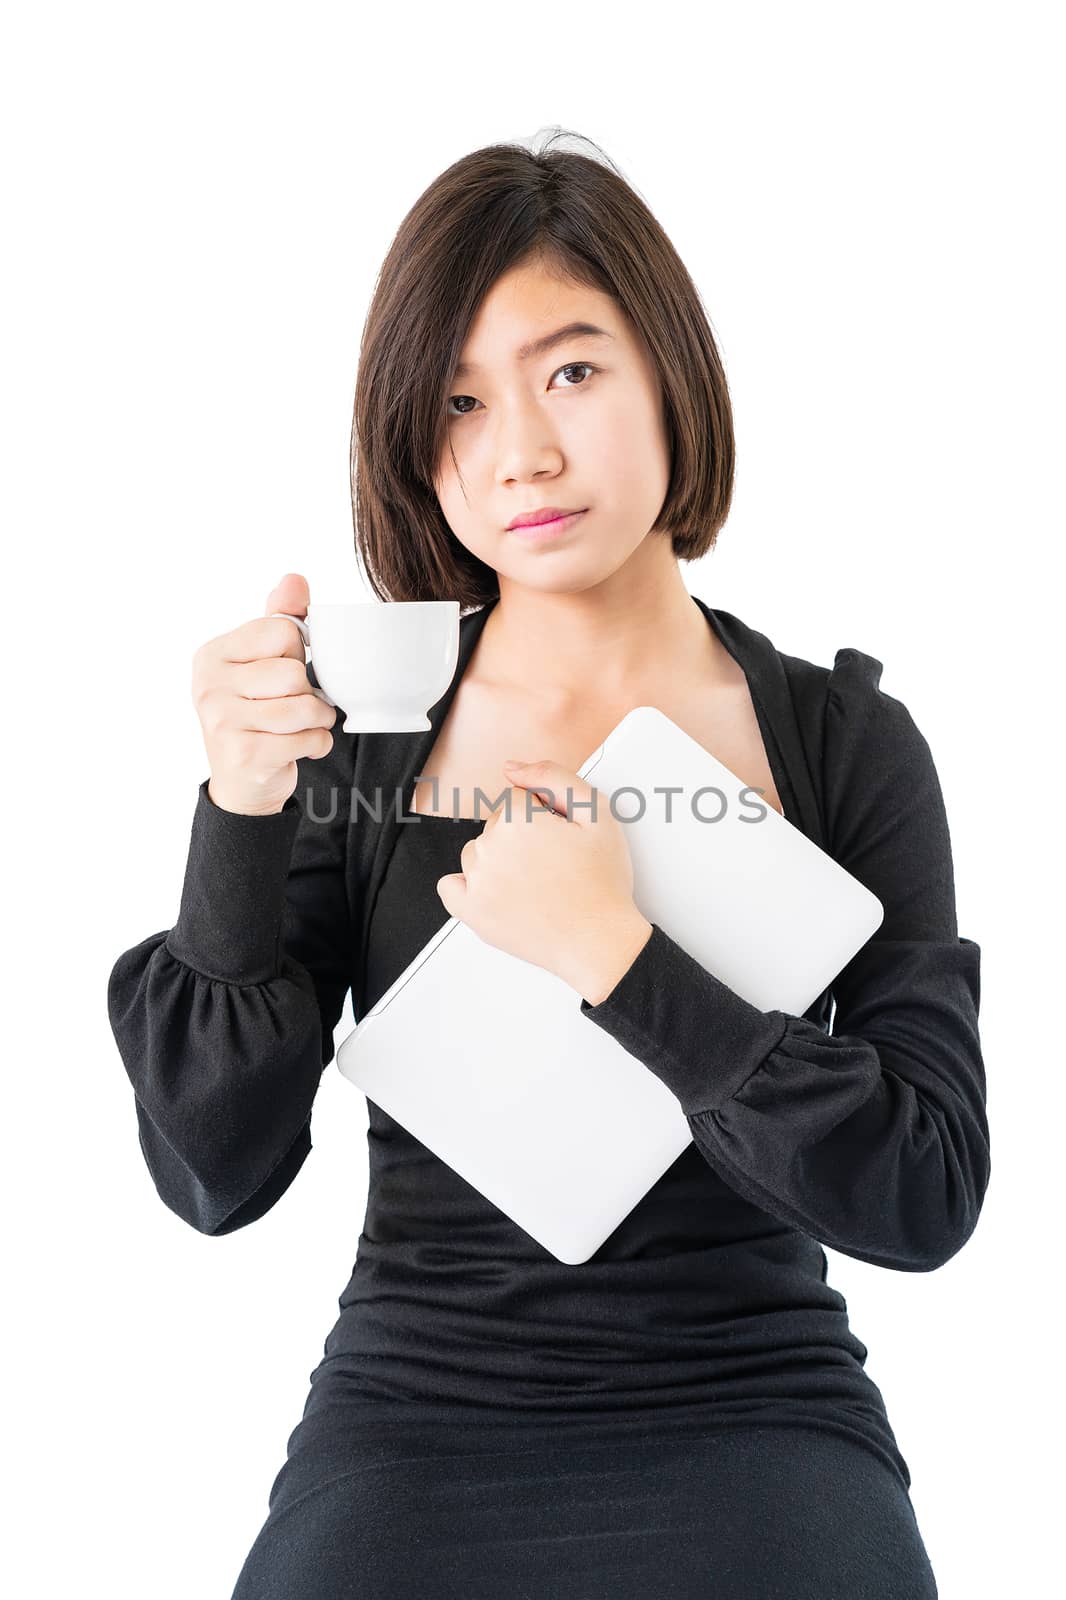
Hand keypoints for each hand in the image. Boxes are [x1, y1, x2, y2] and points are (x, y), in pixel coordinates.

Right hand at [191, 572, 337, 815]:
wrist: (241, 782)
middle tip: (297, 705)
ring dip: (318, 719)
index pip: (282, 630)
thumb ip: (279, 619)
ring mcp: (222, 721)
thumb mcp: (262, 663)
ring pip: (304, 705)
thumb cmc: (256, 714)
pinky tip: (301, 748)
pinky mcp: (245, 754)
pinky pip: (308, 738)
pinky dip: (317, 744)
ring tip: (305, 725)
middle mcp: (208, 684)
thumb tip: (294, 579)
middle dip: (309, 691)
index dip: (297, 652)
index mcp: (212, 654)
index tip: (283, 671)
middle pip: (294, 671)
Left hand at [435, 758, 652, 1002]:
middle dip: (521, 835)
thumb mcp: (597, 814)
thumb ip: (554, 777)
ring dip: (499, 859)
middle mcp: (491, 847)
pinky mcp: (471, 912)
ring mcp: (477, 881)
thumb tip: (512, 768)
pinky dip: (467, 885)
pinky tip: (496, 890)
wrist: (600, 941)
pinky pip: (450, 886)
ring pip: (478, 852)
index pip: (518, 797)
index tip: (561, 836)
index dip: (544, 813)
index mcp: (518, 819)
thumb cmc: (602, 883)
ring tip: (534, 881)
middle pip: (497, 823)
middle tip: (555, 862)